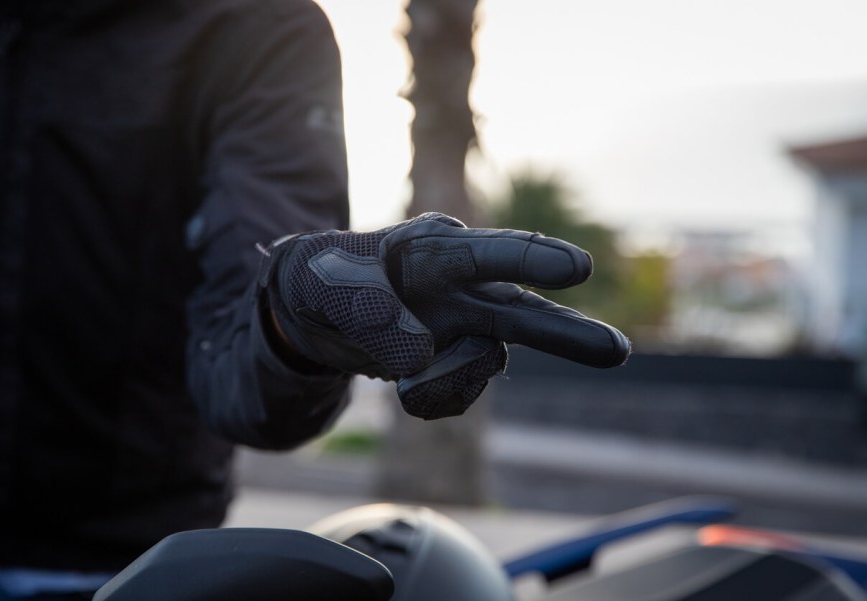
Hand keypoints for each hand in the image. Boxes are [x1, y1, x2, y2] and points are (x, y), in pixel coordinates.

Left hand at [259, 213, 629, 418]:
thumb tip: (419, 355)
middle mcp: (465, 286)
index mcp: (435, 250)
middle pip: (525, 313)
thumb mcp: (325, 284)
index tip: (576, 268)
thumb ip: (366, 309)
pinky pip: (456, 397)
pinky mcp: (460, 362)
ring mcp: (468, 327)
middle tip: (615, 352)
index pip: (487, 254)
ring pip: (487, 363)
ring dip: (447, 382)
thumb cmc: (324, 279)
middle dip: (567, 333)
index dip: (532, 260)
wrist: (314, 314)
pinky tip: (403, 384)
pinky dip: (427, 400)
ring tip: (398, 381)